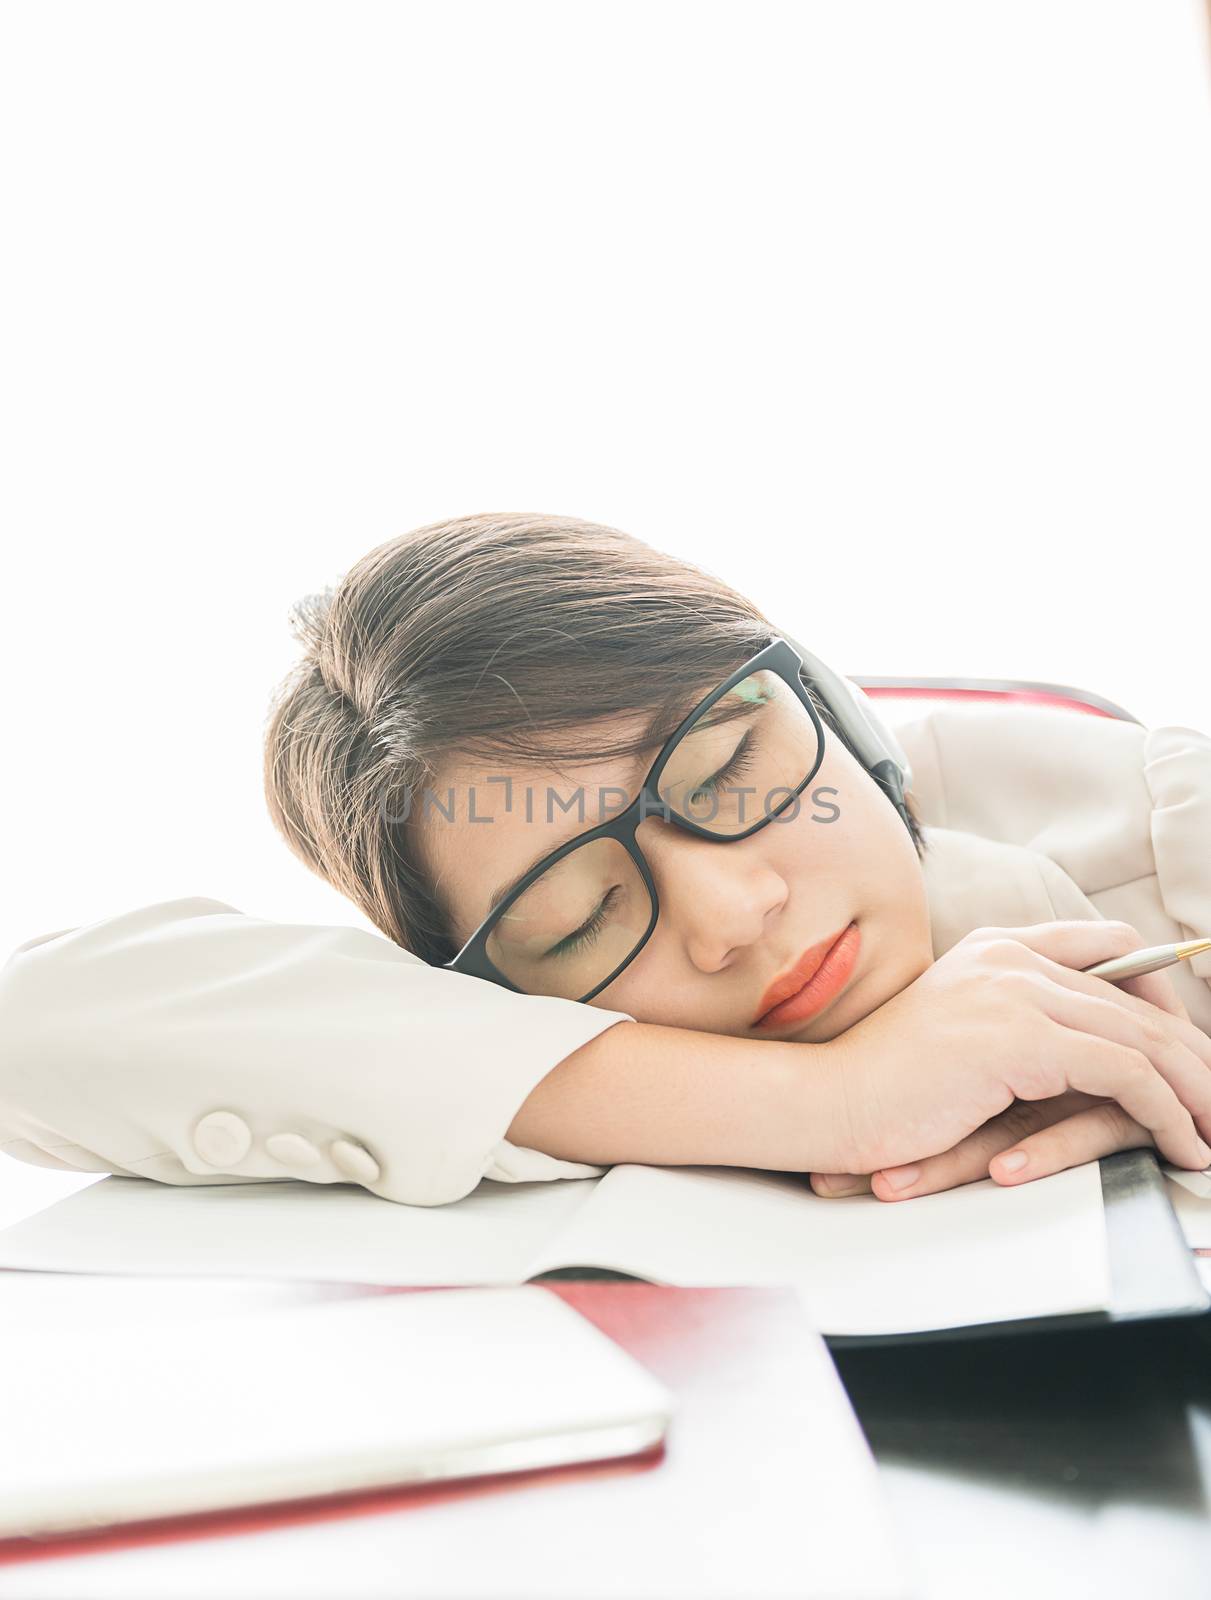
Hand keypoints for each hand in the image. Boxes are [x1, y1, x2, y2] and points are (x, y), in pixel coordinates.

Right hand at [811, 921, 1210, 1196]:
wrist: (823, 1100)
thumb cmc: (880, 1084)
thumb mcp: (958, 1033)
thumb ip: (1016, 1023)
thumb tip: (1085, 1058)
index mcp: (996, 947)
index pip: (1110, 946)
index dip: (1161, 994)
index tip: (1187, 1046)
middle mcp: (1010, 956)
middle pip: (1139, 995)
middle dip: (1193, 1051)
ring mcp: (1014, 992)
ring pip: (1144, 1034)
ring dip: (1195, 1089)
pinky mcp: (1020, 1040)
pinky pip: (1126, 1073)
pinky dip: (1168, 1112)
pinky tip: (1182, 1143)